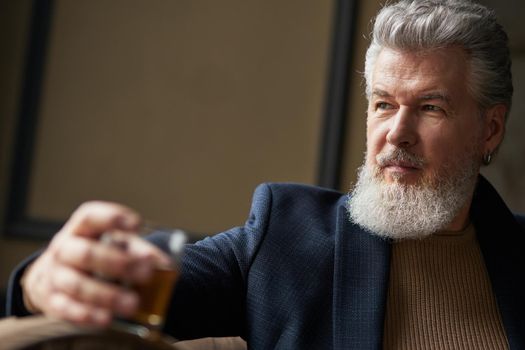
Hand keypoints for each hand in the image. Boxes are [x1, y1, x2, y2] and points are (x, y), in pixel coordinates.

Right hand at [21, 201, 170, 325]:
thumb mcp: (113, 245)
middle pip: (86, 254)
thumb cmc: (95, 254)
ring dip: (107, 295)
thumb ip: (137, 250)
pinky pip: (66, 308)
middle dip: (118, 264)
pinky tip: (107, 318)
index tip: (136, 224)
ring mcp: (55, 275)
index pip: (90, 217)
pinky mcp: (51, 300)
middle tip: (146, 273)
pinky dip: (87, 314)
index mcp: (81, 228)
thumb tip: (165, 264)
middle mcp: (64, 248)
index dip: (112, 218)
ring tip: (133, 304)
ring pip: (77, 284)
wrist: (54, 274)